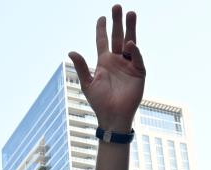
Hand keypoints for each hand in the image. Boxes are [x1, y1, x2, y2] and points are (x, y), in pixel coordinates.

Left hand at [68, 5, 144, 130]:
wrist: (112, 117)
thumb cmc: (99, 102)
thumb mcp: (88, 83)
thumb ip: (81, 67)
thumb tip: (71, 51)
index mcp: (104, 62)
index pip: (103, 41)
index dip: (102, 29)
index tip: (101, 17)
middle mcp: (117, 61)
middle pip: (118, 37)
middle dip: (118, 22)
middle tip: (117, 7)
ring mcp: (129, 65)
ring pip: (131, 43)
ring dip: (130, 29)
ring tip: (131, 13)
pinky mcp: (139, 73)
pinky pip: (137, 59)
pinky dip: (135, 52)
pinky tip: (131, 44)